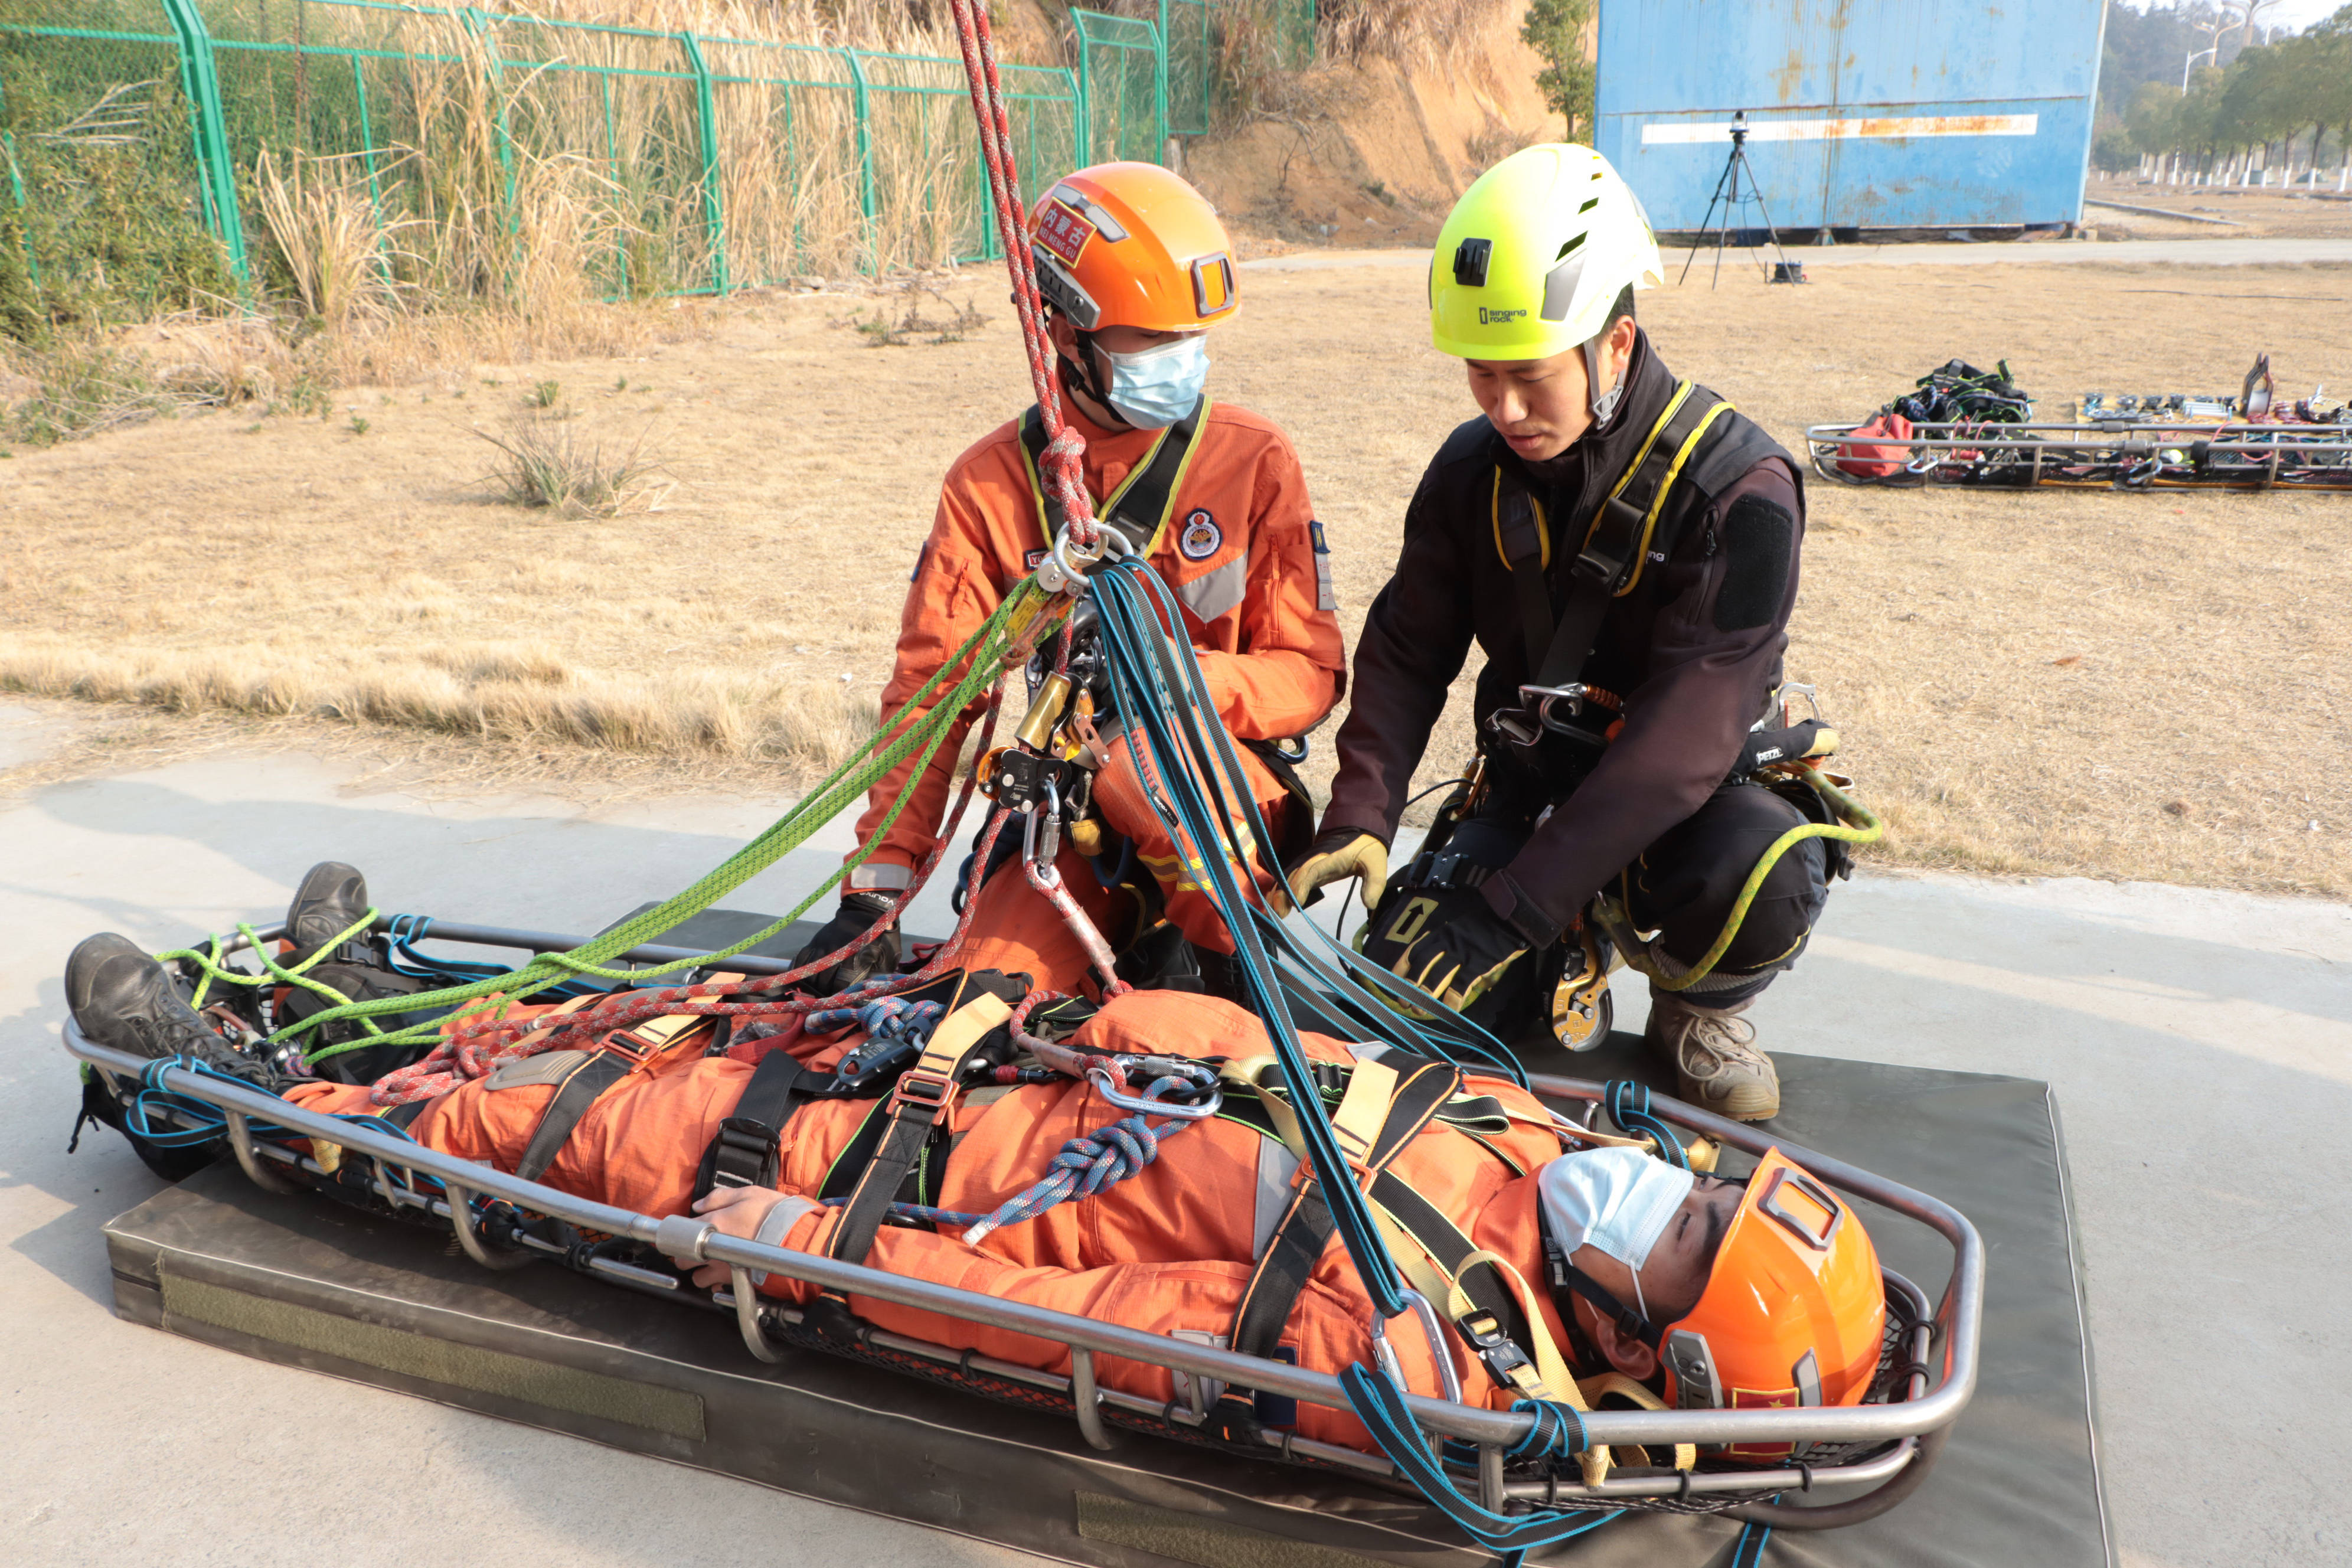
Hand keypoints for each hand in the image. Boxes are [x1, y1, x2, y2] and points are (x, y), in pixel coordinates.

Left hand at [676, 1184, 785, 1288]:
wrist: (796, 1238)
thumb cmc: (774, 1214)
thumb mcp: (748, 1194)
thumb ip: (719, 1197)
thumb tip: (698, 1205)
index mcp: (713, 1223)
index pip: (682, 1231)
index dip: (683, 1231)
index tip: (686, 1231)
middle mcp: (713, 1249)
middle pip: (683, 1259)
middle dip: (686, 1255)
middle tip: (697, 1249)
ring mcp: (723, 1268)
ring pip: (698, 1278)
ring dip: (702, 1272)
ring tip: (713, 1263)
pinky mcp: (735, 1281)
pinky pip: (717, 1289)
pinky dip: (718, 1284)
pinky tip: (728, 1274)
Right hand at [792, 891, 900, 994]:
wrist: (868, 910)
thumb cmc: (883, 936)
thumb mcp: (889, 957)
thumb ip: (878, 977)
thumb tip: (869, 996)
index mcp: (857, 957)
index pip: (841, 985)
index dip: (840, 997)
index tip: (843, 1001)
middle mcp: (837, 952)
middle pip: (822, 982)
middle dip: (825, 994)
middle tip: (830, 999)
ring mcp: (824, 946)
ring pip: (809, 973)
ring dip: (812, 986)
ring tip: (818, 992)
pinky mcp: (816, 941)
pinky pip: (801, 959)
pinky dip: (799, 972)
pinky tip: (804, 980)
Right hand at [1283, 828, 1388, 910]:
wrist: (1361, 831)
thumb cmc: (1367, 849)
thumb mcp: (1377, 864)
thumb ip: (1374, 884)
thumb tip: (1370, 904)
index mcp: (1330, 857)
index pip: (1312, 871)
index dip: (1301, 885)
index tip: (1295, 902)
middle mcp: (1315, 859)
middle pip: (1295, 875)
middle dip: (1284, 893)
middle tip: (1279, 914)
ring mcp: (1310, 863)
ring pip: (1290, 876)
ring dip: (1279, 892)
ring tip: (1273, 912)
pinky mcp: (1309, 869)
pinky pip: (1291, 878)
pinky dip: (1281, 889)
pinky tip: (1273, 903)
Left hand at [1360, 883, 1530, 1011]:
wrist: (1512, 917)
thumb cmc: (1488, 924)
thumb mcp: (1463, 928)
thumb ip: (1451, 944)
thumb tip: (1442, 962)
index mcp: (1443, 933)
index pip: (1416, 949)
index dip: (1402, 966)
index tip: (1391, 979)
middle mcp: (1448, 942)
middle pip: (1422, 964)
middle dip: (1409, 984)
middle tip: (1402, 1002)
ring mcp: (1463, 953)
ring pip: (1438, 976)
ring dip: (1426, 995)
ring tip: (1419, 1010)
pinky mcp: (1479, 963)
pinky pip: (1462, 985)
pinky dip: (1453, 999)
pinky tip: (1449, 1010)